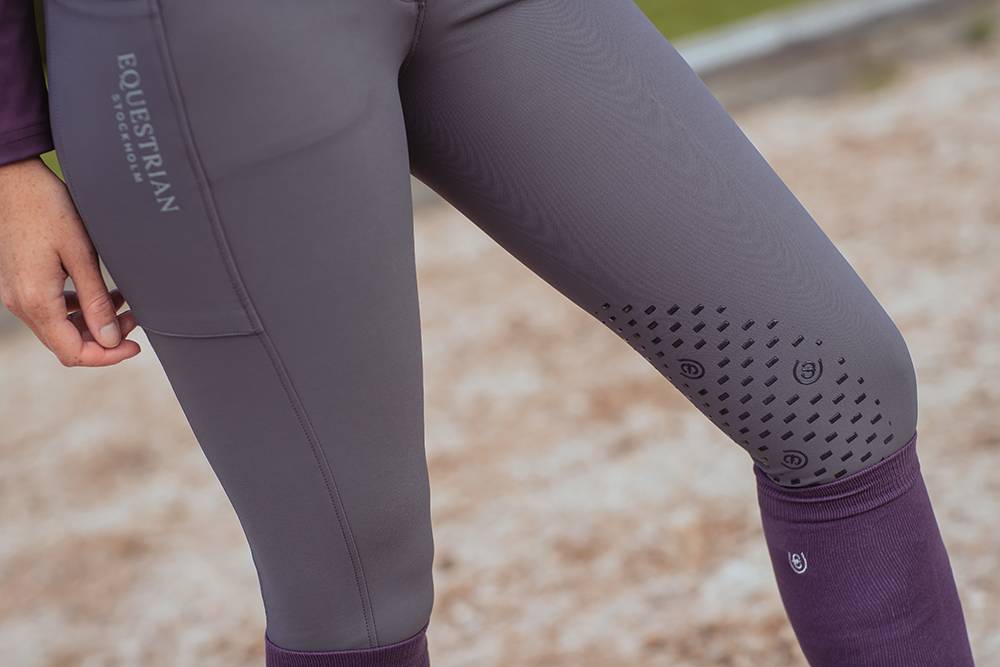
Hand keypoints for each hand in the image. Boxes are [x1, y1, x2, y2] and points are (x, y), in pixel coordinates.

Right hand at [0, 156, 140, 366]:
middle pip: (66, 344)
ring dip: (93, 323)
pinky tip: (101, 293)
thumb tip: (110, 339)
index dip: (107, 356)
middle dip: (104, 339)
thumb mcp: (81, 254)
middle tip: (135, 319)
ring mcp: (17, 294)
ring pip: (60, 328)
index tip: (135, 346)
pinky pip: (50, 310)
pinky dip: (77, 309)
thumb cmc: (48, 208)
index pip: (73, 352)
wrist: (14, 180)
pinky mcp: (20, 283)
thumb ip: (95, 300)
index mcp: (35, 301)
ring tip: (123, 304)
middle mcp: (20, 304)